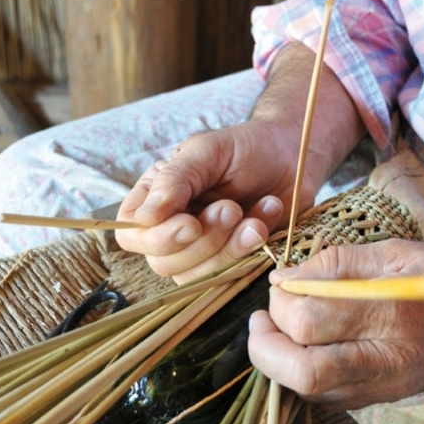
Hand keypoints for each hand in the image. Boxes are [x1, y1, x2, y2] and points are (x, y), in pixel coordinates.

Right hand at [115, 120, 312, 282]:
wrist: (291, 156)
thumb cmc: (246, 147)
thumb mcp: (206, 151)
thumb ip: (173, 180)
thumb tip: (146, 218)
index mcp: (154, 196)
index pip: (132, 233)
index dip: (158, 238)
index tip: (192, 222)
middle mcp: (170, 226)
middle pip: (162, 262)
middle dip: (204, 240)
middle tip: (231, 208)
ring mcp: (200, 248)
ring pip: (195, 275)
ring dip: (229, 247)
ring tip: (253, 215)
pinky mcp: (229, 260)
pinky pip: (228, 275)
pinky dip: (250, 250)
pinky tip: (264, 218)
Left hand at [248, 240, 423, 409]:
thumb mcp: (398, 252)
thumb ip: (339, 264)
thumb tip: (287, 276)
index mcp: (391, 313)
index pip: (309, 319)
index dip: (280, 301)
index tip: (280, 282)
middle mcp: (388, 360)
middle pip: (302, 372)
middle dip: (266, 347)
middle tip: (262, 320)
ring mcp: (388, 386)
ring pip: (312, 392)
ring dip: (281, 363)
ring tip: (280, 330)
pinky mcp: (388, 397)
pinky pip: (331, 398)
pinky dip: (305, 375)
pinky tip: (307, 347)